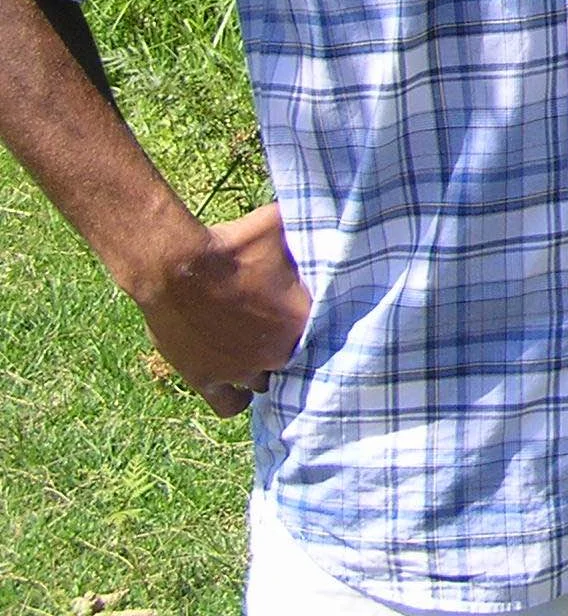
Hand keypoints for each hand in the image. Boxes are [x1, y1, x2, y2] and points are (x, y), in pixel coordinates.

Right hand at [137, 202, 309, 418]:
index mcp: (302, 321)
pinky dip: (237, 397)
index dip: (323, 330)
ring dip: (267, 370)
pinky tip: (240, 383)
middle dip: (294, 348)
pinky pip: (230, 405)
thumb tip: (338, 215)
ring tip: (264, 354)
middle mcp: (276, 354)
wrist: (177, 265)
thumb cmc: (234, 242)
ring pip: (266, 385)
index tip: (312, 318)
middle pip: (298, 363)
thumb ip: (311, 229)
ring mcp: (241, 370)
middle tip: (286, 334)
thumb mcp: (284, 227)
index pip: (329, 337)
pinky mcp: (206, 379)